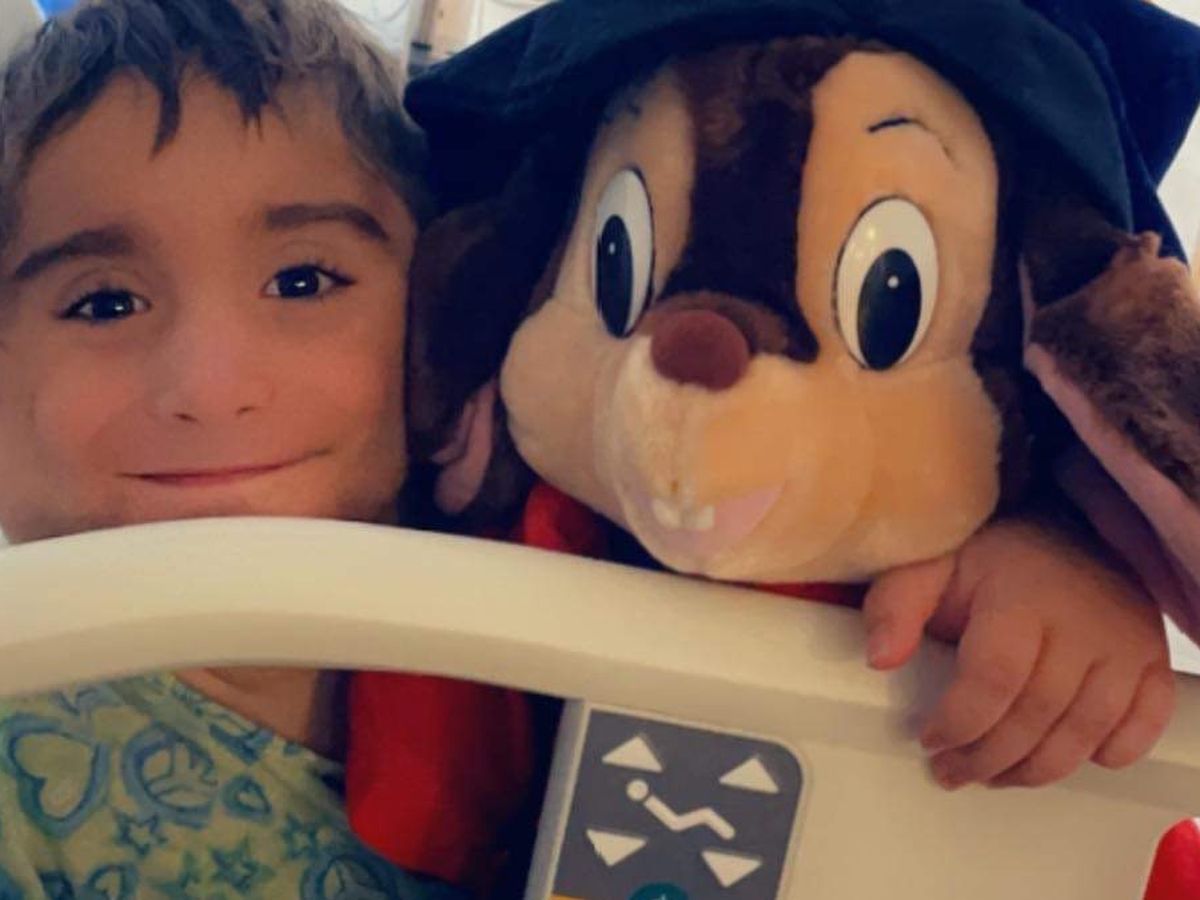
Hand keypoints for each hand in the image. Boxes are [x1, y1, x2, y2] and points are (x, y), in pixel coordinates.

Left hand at [863, 520, 1174, 787]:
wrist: (1066, 532)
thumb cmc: (991, 559)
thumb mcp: (932, 565)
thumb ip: (896, 605)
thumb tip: (879, 658)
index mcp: (1022, 595)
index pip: (995, 677)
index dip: (960, 721)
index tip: (930, 740)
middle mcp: (1082, 621)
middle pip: (1036, 714)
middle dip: (987, 757)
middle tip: (952, 771)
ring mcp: (1126, 643)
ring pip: (1085, 733)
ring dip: (1034, 769)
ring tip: (993, 775)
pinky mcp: (1154, 660)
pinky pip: (1141, 726)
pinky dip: (1106, 754)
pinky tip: (1062, 755)